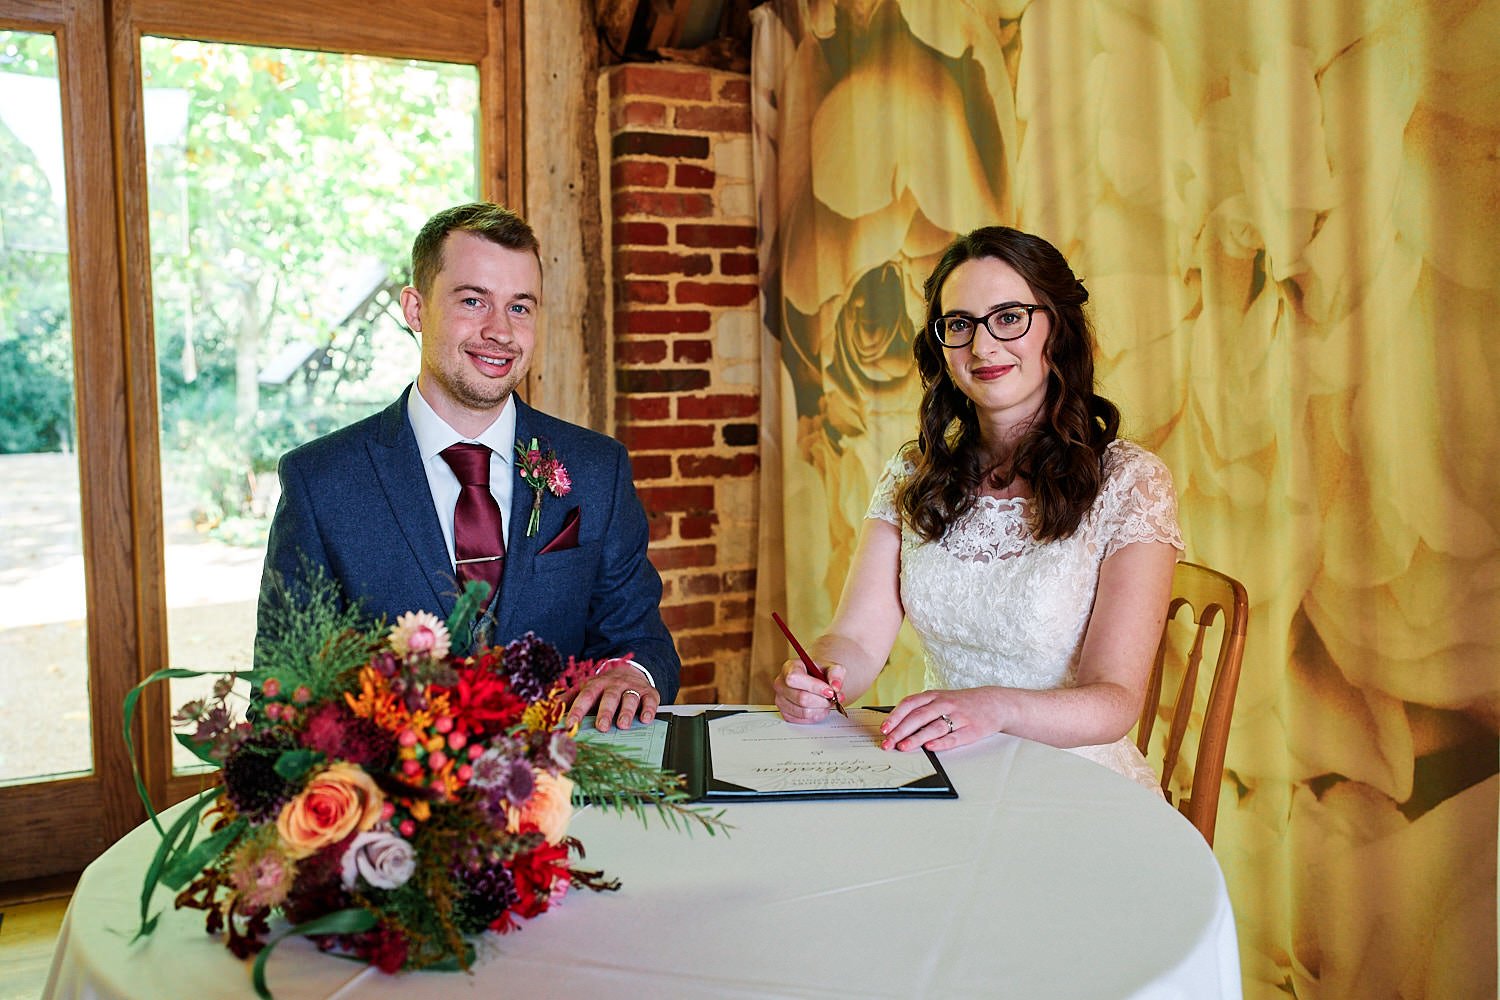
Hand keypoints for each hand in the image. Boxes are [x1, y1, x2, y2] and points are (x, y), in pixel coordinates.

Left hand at [566, 660, 659, 731]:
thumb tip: (549, 709)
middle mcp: (614, 685)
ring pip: (630, 698)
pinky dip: (649, 709)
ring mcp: (632, 688)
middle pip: (610, 697)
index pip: (586, 696)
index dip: (578, 710)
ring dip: (627, 711)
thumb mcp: (586, 689)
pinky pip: (650, 700)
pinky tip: (646, 718)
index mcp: (596, 685)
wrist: (630, 671)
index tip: (570, 723)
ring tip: (623, 724)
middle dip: (605, 712)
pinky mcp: (649, 693)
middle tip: (602, 726)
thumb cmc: (604, 688)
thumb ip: (569, 699)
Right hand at [773, 656, 845, 723]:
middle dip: (822, 701)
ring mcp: (781, 700)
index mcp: (789, 668)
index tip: (829, 691)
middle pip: (801, 698)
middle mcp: (781, 684)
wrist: (812, 679)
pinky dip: (816, 716)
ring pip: (804, 712)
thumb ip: (835, 673)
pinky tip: (819, 708)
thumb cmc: (817, 672)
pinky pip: (803, 720)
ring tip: (826, 702)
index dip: (814, 686)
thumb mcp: (829, 667)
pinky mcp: (785, 713)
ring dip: (821, 709)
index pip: (795, 678)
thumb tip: (835, 686)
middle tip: (833, 698)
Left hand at [880, 688, 1003, 751]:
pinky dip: (941, 743)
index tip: (884, 728)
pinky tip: (930, 748)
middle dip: (901, 731)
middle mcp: (945, 704)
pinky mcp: (970, 730)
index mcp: (934, 696)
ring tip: (903, 747)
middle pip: (918, 716)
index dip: (895, 716)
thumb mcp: (941, 698)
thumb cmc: (962, 703)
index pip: (910, 704)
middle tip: (888, 743)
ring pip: (934, 727)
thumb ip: (921, 708)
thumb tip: (896, 724)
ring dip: (917, 738)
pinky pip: (954, 737)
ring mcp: (958, 716)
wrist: (995, 703)